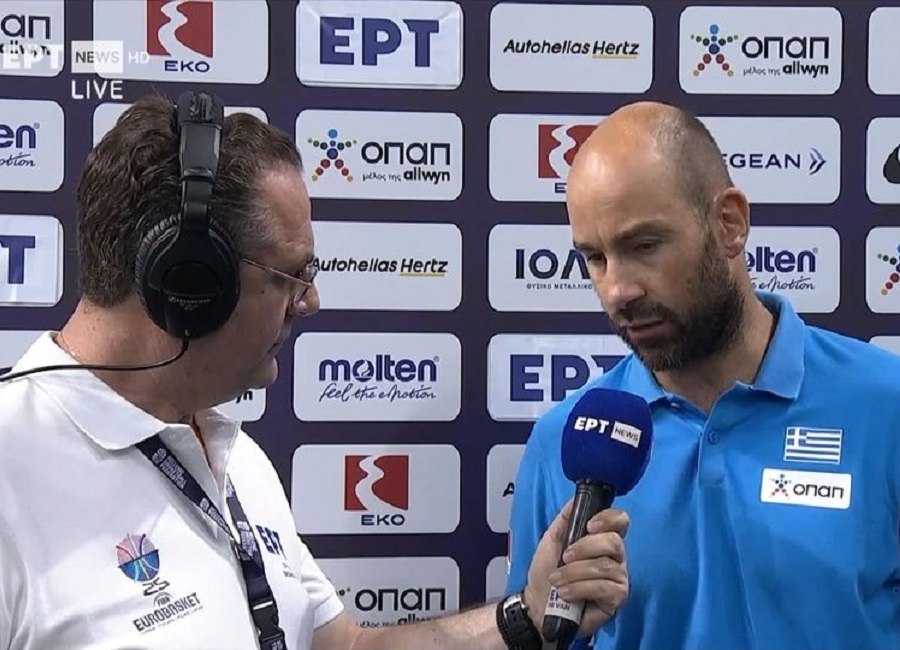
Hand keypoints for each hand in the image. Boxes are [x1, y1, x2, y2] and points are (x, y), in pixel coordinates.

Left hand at [522, 499, 629, 637]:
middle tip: (564, 557)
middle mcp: (616, 556)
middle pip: (614, 542)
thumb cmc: (547, 569)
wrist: (538, 602)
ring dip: (575, 572)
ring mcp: (619, 577)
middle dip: (585, 548)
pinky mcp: (617, 598)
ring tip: (557, 580)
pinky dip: (579, 588)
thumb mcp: (552, 538)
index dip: (609, 519)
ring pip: (605, 566)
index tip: (589, 525)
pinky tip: (565, 593)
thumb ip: (567, 518)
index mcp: (602, 538)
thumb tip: (577, 498)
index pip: (620, 521)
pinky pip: (604, 587)